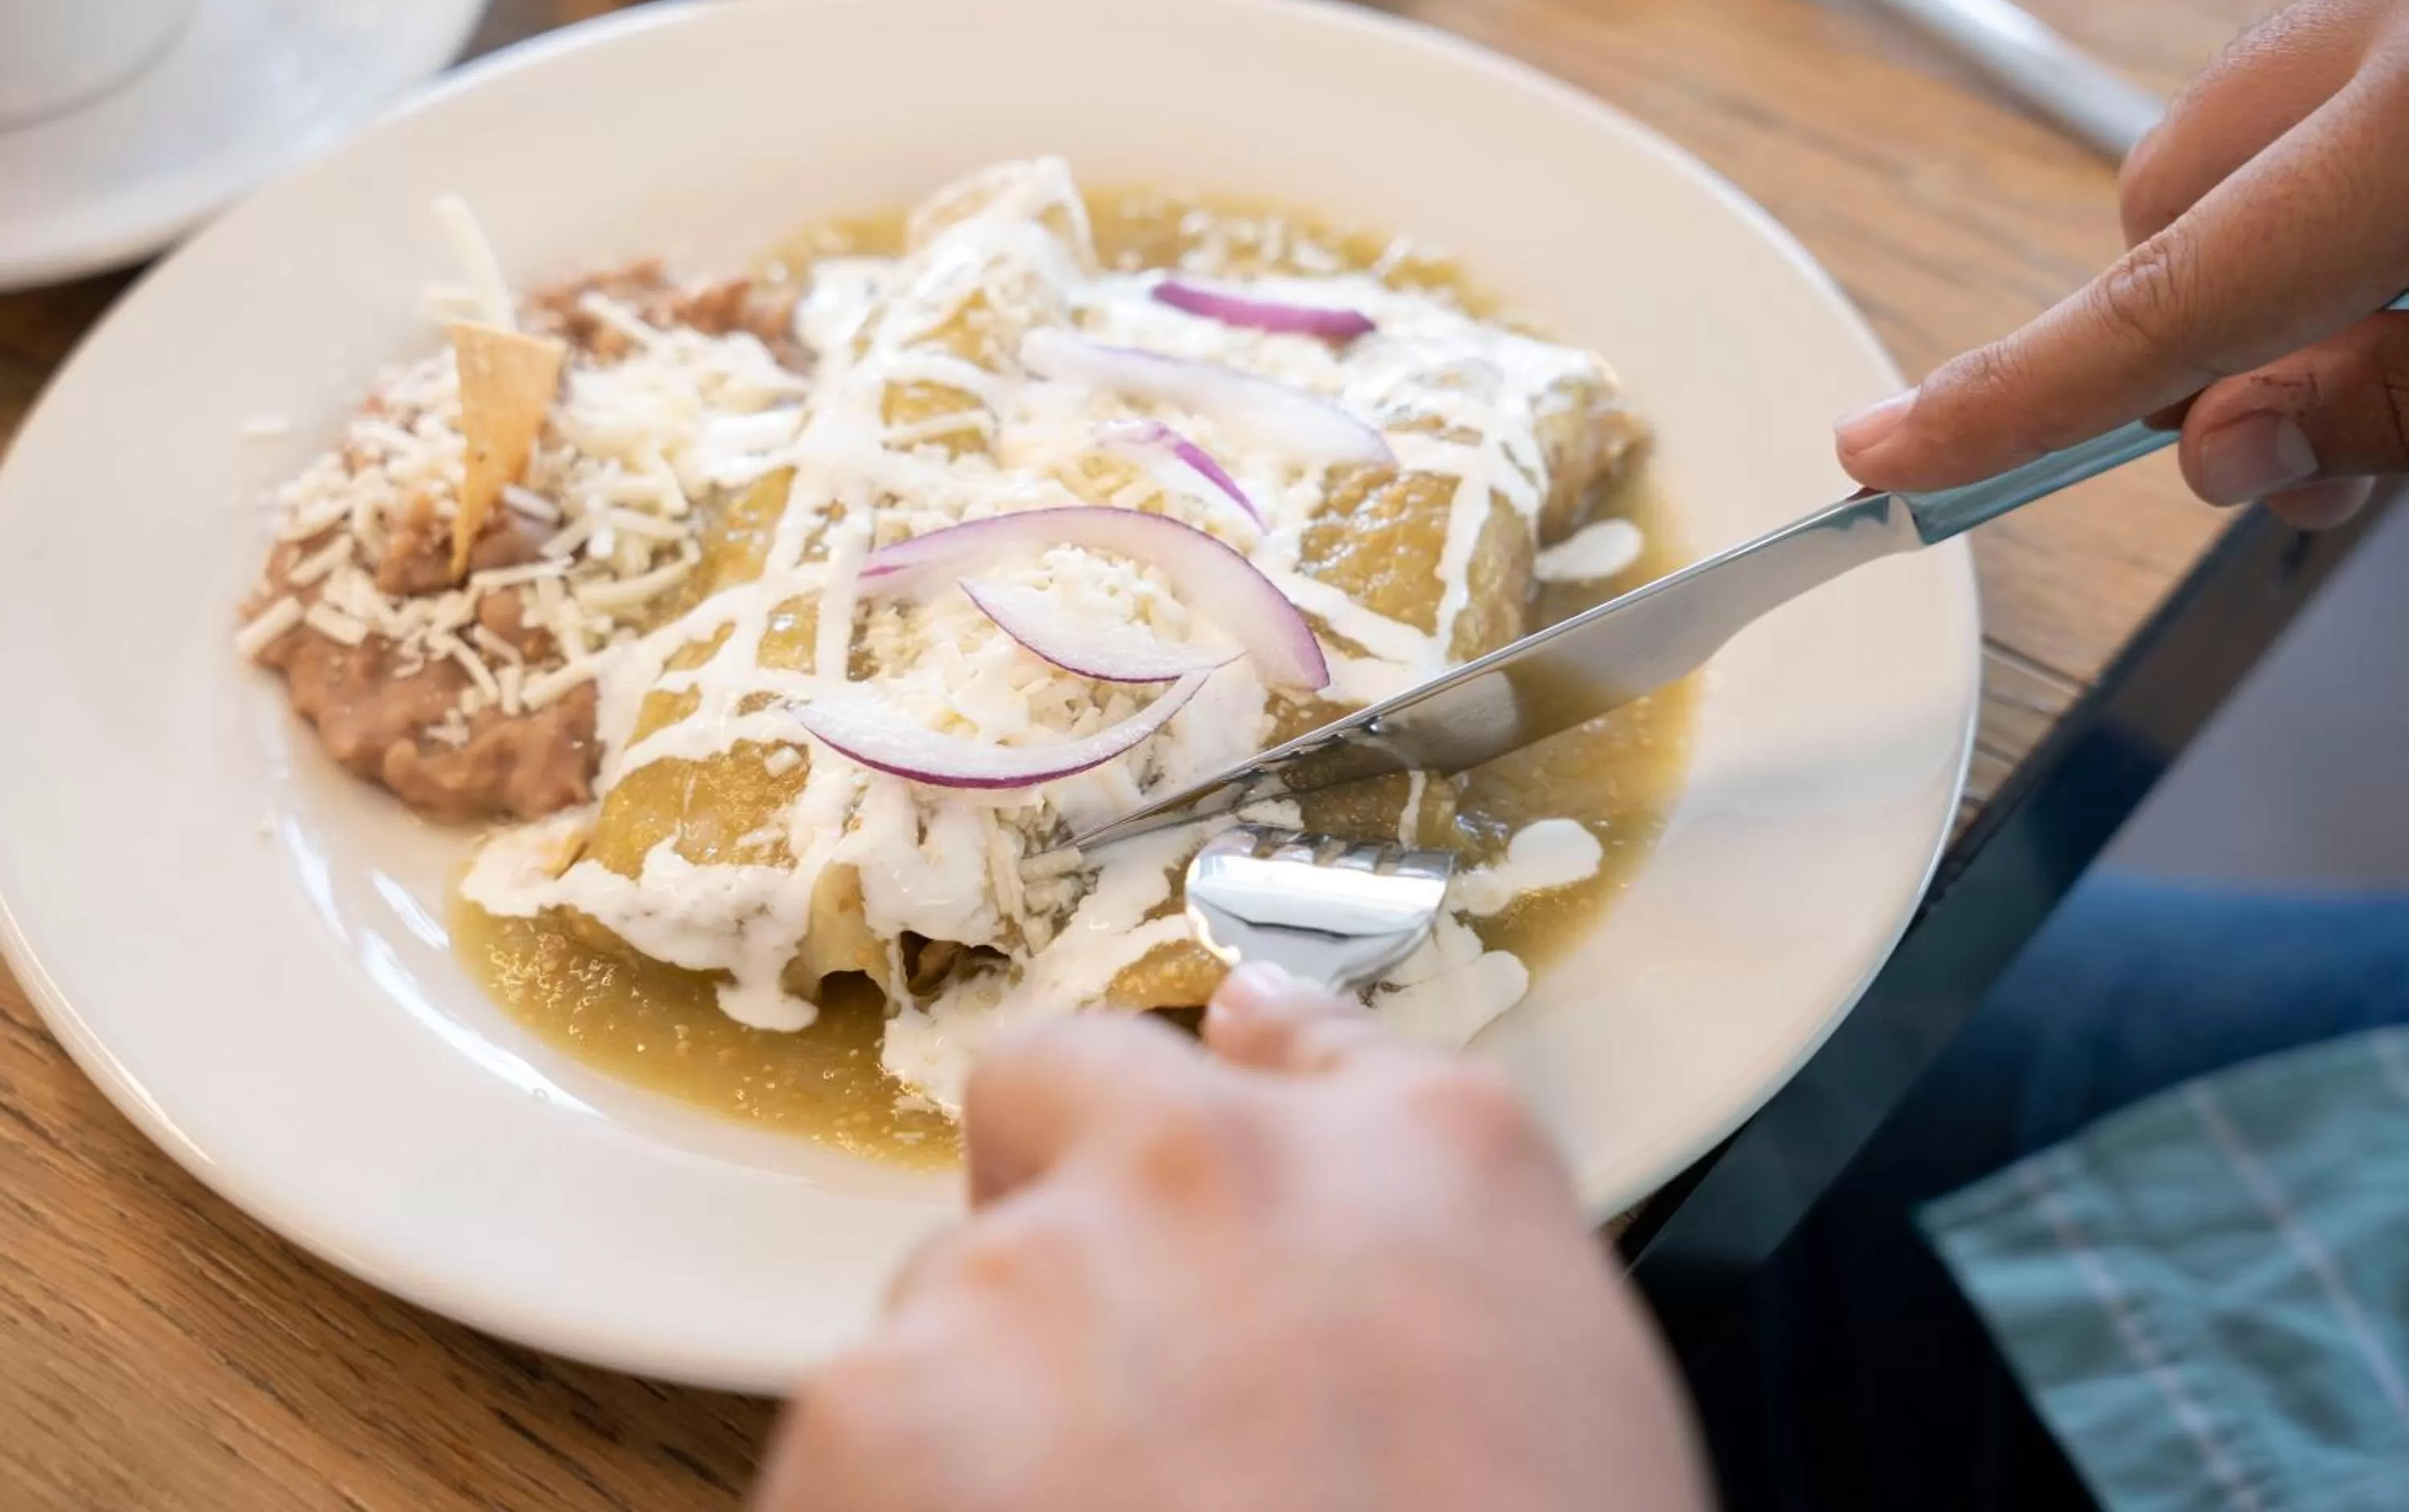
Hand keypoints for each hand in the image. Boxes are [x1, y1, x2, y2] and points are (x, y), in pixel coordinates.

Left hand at [754, 963, 1709, 1511]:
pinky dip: (905, 1504)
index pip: (1294, 1036)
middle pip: (1064, 1098)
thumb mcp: (1557, 1387)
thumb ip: (1417, 1218)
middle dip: (1061, 1201)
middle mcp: (1217, 1165)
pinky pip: (859, 1429)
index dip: (1227, 1106)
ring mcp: (1038, 1271)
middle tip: (1107, 1386)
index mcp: (1429, 1159)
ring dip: (992, 1393)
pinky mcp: (879, 1412)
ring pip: (951, 1290)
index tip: (1186, 1136)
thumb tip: (1274, 1049)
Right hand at [1835, 0, 2408, 527]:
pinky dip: (2340, 173)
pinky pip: (2324, 75)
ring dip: (2273, 251)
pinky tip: (2400, 225)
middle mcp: (2400, 15)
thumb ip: (2385, 405)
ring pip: (2237, 132)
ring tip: (2391, 323)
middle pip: (2169, 196)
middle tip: (2297, 437)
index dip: (2011, 394)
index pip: (2163, 293)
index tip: (1890, 450)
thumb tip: (2233, 448)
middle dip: (2197, 329)